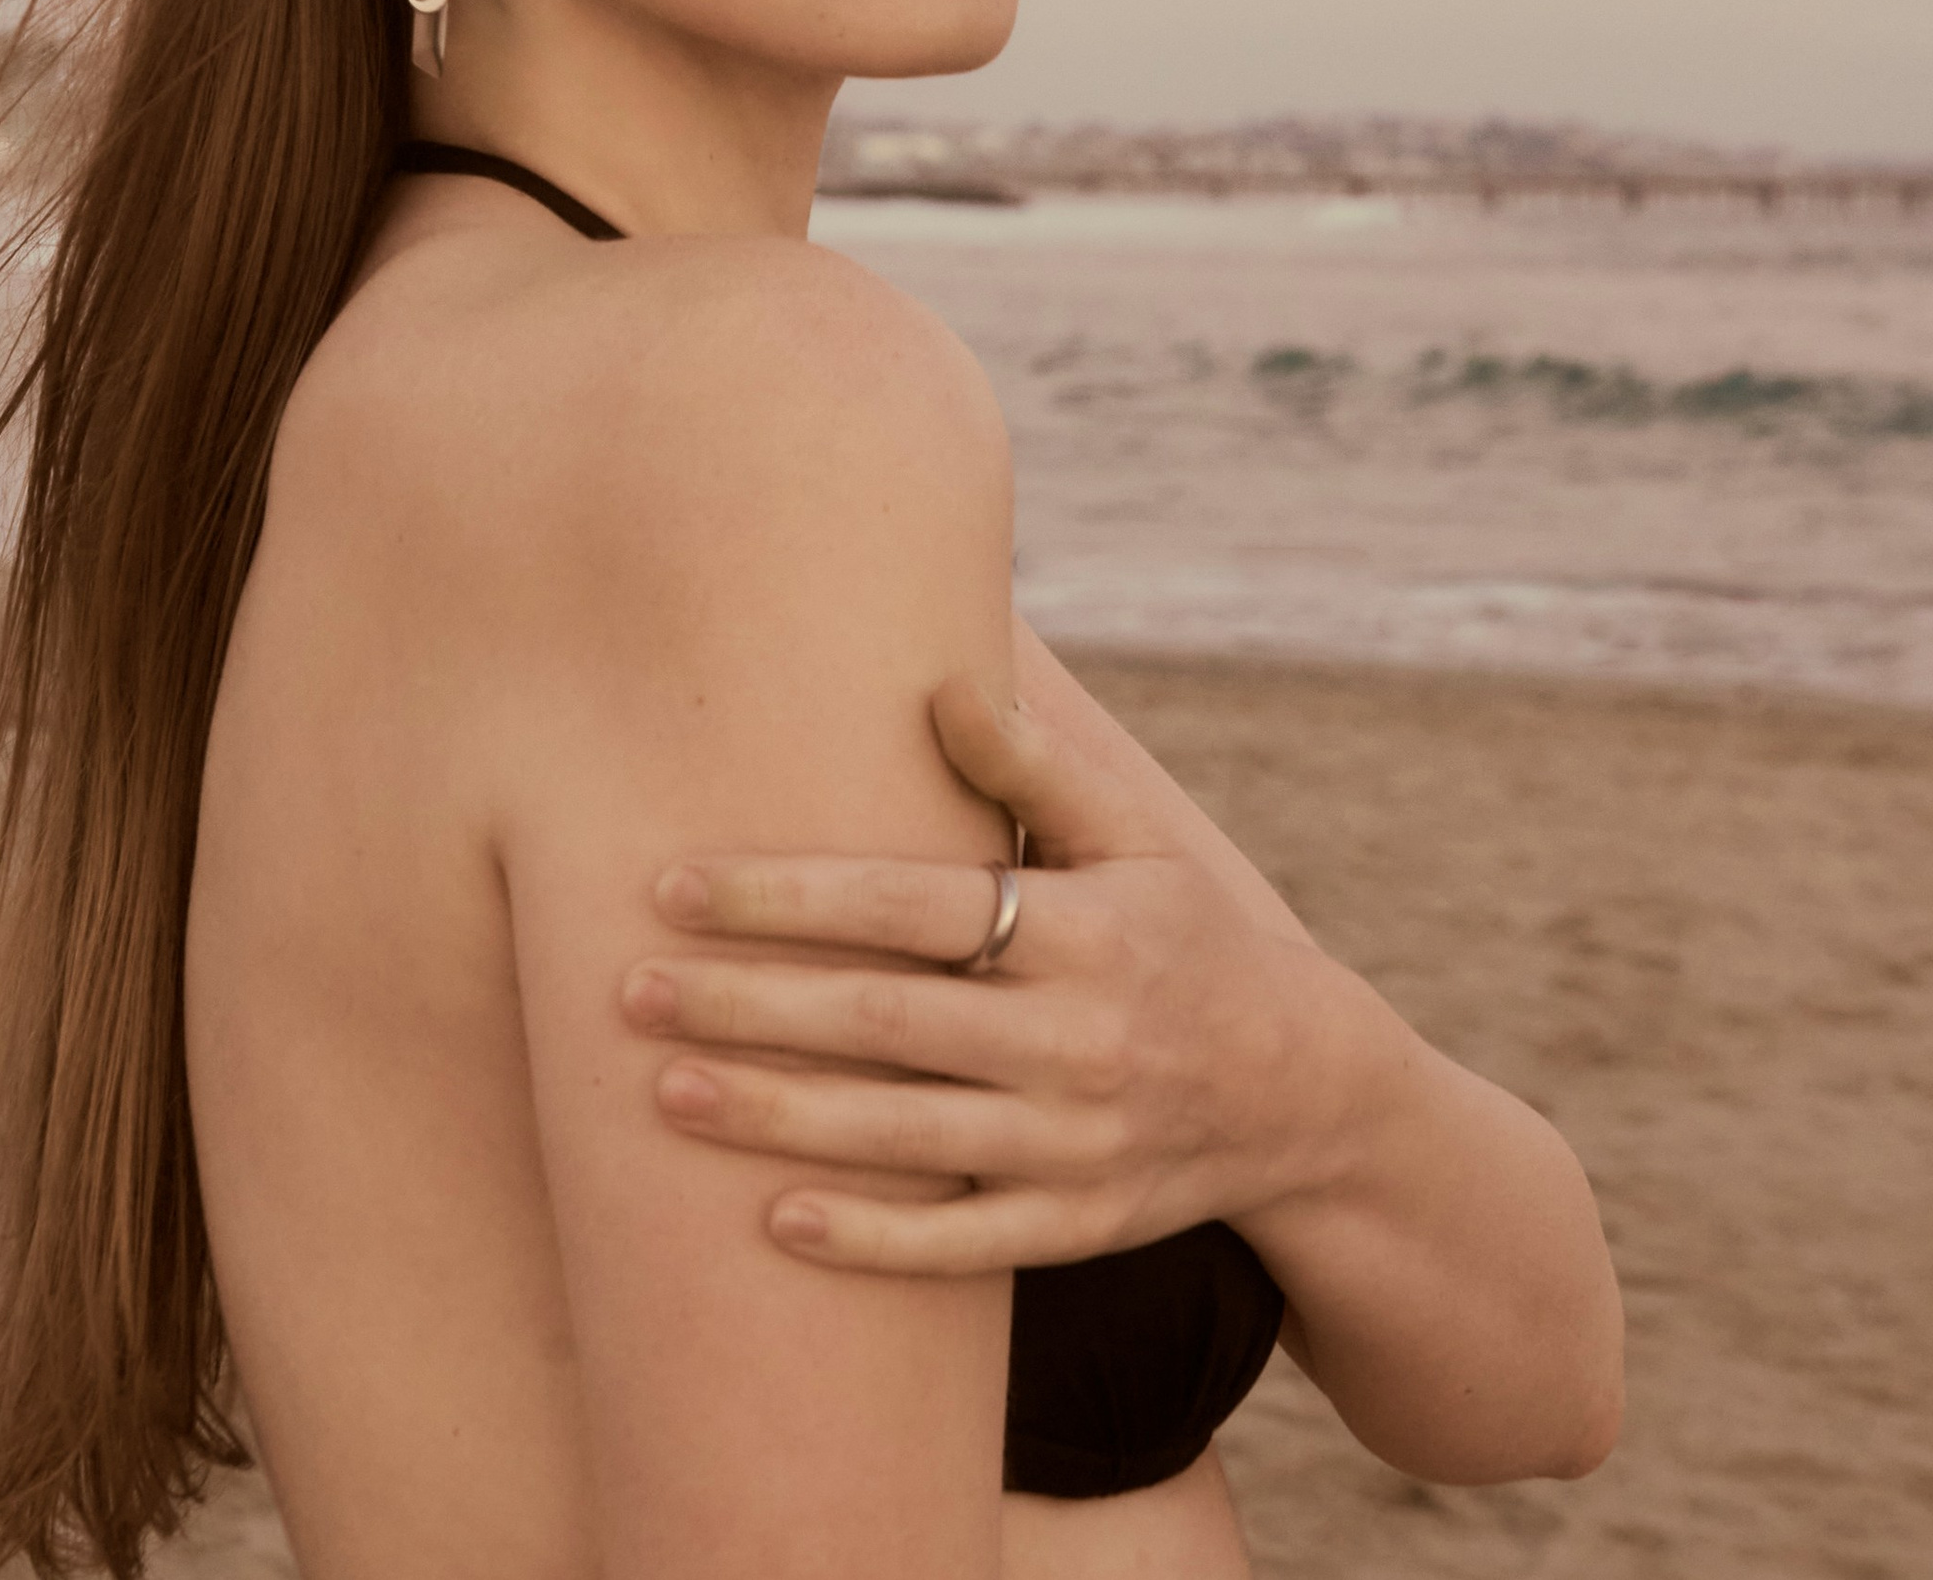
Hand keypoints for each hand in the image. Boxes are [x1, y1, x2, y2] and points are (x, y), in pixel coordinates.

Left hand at [620, 670, 1369, 1272]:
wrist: (1302, 1094)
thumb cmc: (1184, 936)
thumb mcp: (1136, 839)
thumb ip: (1034, 768)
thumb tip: (941, 684)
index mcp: (1080, 930)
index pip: (907, 907)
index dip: (786, 894)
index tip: (673, 883)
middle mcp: (1073, 1039)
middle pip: (881, 1020)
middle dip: (748, 1004)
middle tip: (629, 988)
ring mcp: (1072, 1145)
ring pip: (901, 1136)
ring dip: (775, 1117)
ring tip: (663, 1094)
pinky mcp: (1073, 1226)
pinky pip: (956, 1247)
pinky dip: (868, 1240)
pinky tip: (771, 1223)